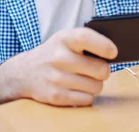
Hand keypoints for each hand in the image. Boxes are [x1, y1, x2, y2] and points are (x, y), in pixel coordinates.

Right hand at [0, 28, 116, 106]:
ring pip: (96, 87)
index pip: (86, 38)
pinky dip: (86, 96)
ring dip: (94, 84)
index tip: (113, 52)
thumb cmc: (54, 53)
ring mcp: (56, 78)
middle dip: (103, 70)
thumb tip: (113, 53)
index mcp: (63, 39)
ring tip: (83, 78)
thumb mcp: (65, 39)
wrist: (25, 72)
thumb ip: (86, 41)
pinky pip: (87, 100)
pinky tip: (76, 88)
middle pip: (101, 69)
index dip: (104, 46)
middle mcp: (59, 58)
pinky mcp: (55, 97)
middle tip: (95, 68)